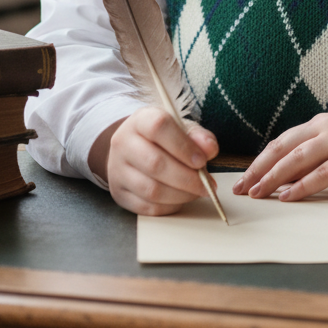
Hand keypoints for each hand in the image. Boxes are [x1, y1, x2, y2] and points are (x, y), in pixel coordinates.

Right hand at [88, 107, 218, 214]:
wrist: (133, 149)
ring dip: (181, 195)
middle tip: (207, 184)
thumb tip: (210, 149)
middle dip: (187, 178)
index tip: (203, 161)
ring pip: (151, 190)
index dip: (184, 146)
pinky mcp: (119, 193)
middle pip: (155, 163)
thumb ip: (199, 137)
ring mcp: (117, 170)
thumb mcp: (182, 129)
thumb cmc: (164, 139)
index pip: (159, 127)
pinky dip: (170, 206)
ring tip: (197, 191)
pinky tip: (181, 198)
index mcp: (140, 120)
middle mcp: (123, 143)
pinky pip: (147, 207)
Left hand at [233, 111, 327, 201]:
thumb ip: (320, 154)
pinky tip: (288, 197)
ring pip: (297, 159)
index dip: (260, 160)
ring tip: (257, 194)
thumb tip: (290, 177)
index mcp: (323, 123)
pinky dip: (302, 186)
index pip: (282, 142)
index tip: (243, 178)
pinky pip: (322, 174)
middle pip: (282, 148)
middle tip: (240, 188)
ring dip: (273, 178)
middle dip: (257, 169)